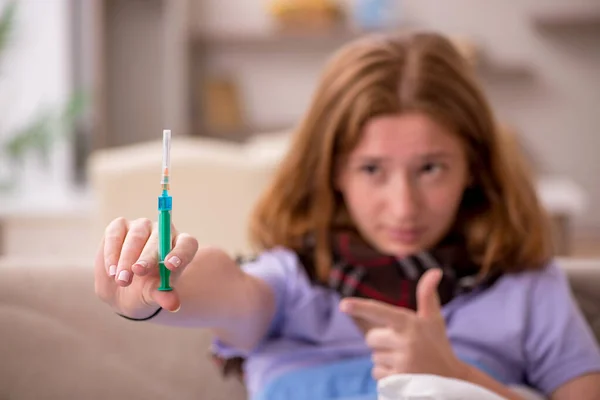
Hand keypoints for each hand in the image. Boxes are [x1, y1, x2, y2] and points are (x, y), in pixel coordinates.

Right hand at [94, 217, 198, 317]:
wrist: (122, 287)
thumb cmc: (146, 289)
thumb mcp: (155, 295)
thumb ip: (163, 296)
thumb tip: (173, 305)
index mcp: (180, 247)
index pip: (187, 244)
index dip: (180, 253)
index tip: (170, 266)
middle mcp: (163, 232)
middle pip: (160, 239)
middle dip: (148, 257)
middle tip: (137, 272)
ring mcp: (141, 227)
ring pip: (137, 235)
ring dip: (127, 257)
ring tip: (122, 279)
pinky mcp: (119, 226)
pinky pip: (116, 235)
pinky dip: (112, 252)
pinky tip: (112, 270)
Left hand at [340, 269, 467, 380]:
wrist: (450, 379)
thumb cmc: (437, 344)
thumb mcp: (433, 319)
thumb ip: (427, 295)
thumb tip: (434, 271)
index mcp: (410, 323)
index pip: (381, 312)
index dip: (361, 307)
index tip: (343, 304)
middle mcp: (406, 342)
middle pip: (372, 338)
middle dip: (382, 341)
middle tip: (402, 345)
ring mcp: (402, 362)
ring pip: (374, 356)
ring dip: (385, 358)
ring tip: (406, 360)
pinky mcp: (398, 380)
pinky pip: (376, 372)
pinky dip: (385, 373)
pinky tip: (403, 372)